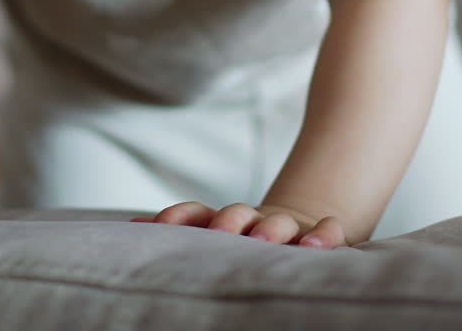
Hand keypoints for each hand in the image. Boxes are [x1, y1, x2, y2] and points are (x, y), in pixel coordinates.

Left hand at [132, 200, 346, 246]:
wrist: (302, 228)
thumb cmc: (249, 243)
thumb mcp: (218, 240)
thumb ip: (184, 232)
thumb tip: (131, 227)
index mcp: (226, 224)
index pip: (198, 213)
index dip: (179, 217)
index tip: (157, 226)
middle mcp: (256, 222)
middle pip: (239, 214)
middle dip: (227, 222)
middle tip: (219, 235)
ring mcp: (290, 227)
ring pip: (281, 222)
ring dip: (272, 229)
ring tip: (264, 242)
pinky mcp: (322, 234)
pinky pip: (330, 230)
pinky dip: (325, 234)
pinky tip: (315, 246)